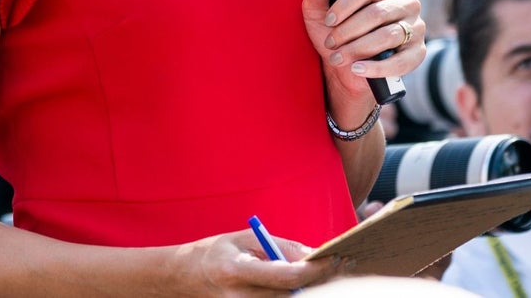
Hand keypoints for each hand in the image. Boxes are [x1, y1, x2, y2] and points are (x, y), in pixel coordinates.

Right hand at [173, 228, 337, 295]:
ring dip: (314, 289)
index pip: (285, 276)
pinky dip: (298, 295)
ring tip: (335, 271)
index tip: (334, 257)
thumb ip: (278, 246)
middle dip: (321, 280)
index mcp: (237, 271)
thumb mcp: (244, 239)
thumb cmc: (216, 252)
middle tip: (345, 263)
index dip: (313, 269)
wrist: (185, 278)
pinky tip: (313, 283)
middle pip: (293, 295)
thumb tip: (313, 254)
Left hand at [302, 0, 425, 123]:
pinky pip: (400, 62)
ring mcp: (416, 28)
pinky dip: (376, 68)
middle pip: (377, 13)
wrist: (347, 66)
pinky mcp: (418, 53)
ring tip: (338, 58)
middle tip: (331, 43)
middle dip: (348, 31)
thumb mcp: (320, 13)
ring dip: (358, 49)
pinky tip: (357, 69)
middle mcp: (407, 3)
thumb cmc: (337, 33)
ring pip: (387, 36)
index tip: (328, 20)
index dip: (346, 5)